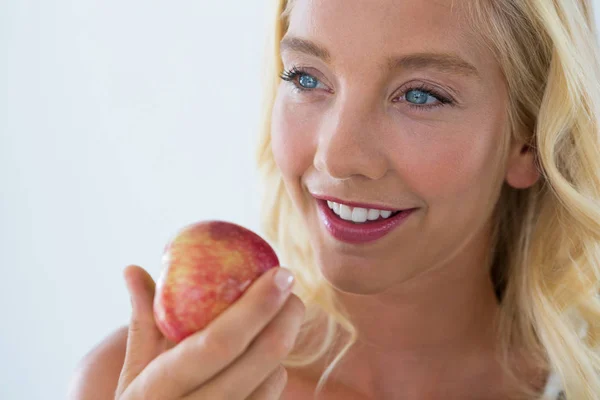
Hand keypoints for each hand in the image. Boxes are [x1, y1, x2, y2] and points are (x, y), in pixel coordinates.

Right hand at [114, 264, 303, 398]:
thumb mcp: (136, 369)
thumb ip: (142, 320)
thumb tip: (132, 268)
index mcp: (160, 389)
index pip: (219, 342)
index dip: (257, 305)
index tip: (280, 273)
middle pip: (262, 359)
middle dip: (286, 317)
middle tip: (291, 288)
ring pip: (273, 377)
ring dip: (280, 342)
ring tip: (271, 321)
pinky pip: (272, 395)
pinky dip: (274, 370)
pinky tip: (262, 357)